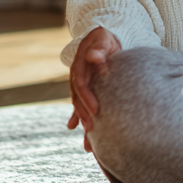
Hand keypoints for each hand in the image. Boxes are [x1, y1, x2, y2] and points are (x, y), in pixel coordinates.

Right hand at [66, 26, 121, 151]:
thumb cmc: (104, 38)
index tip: (96, 110)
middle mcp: (78, 78)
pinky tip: (80, 133)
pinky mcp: (88, 89)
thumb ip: (98, 48)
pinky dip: (80, 119)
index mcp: (80, 67)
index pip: (82, 85)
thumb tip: (93, 56)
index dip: (87, 98)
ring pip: (80, 107)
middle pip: (79, 100)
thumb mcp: (102, 39)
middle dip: (84, 116)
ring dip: (84, 124)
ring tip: (88, 145)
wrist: (102, 36)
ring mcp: (81, 85)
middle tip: (92, 132)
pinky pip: (83, 106)